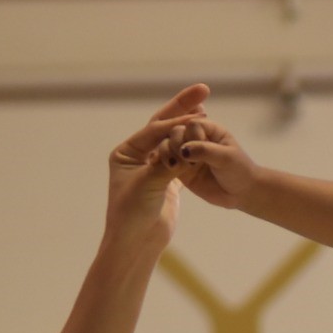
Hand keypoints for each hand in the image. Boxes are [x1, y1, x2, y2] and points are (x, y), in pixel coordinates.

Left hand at [105, 85, 207, 252]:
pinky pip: (182, 155)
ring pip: (174, 139)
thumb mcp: (147, 186)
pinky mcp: (167, 177)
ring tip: (206, 104)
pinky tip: (206, 129)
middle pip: (163, 126)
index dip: (175, 121)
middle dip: (182, 107)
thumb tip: (182, 151)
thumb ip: (164, 166)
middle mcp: (137, 155)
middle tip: (203, 90)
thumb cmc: (132, 215)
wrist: (137, 243)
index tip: (196, 113)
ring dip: (190, 123)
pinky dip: (193, 144)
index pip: (153, 131)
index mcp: (125, 153)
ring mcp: (153, 165)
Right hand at [170, 108, 259, 210]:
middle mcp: (196, 139)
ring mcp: (187, 154)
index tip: (203, 148)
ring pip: (167, 145)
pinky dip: (163, 163)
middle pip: (176, 131)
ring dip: (168, 153)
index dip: (192, 134)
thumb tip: (183, 149)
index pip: (192, 123)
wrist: (241, 193)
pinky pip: (166, 162)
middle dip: (177, 143)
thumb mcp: (226, 157)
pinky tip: (167, 169)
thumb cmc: (239, 170)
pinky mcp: (181, 169)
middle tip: (186, 159)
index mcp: (209, 130)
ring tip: (175, 166)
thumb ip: (205, 150)